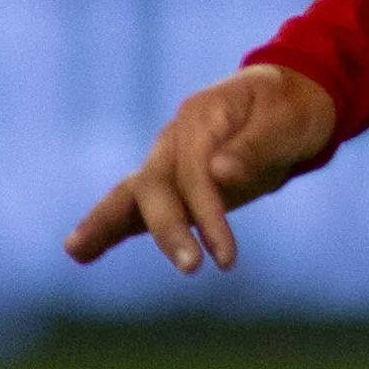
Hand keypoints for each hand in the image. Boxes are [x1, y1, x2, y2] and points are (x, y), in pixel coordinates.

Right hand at [65, 66, 337, 273]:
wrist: (293, 100)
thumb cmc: (292, 110)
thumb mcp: (285, 122)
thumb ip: (254, 147)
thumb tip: (218, 173)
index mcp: (203, 114)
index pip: (196, 170)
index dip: (207, 213)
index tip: (225, 256)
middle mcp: (176, 135)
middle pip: (156, 182)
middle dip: (168, 228)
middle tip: (191, 268)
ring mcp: (169, 157)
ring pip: (133, 192)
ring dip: (107, 222)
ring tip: (75, 252)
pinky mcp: (173, 181)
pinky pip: (137, 204)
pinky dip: (111, 225)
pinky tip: (82, 251)